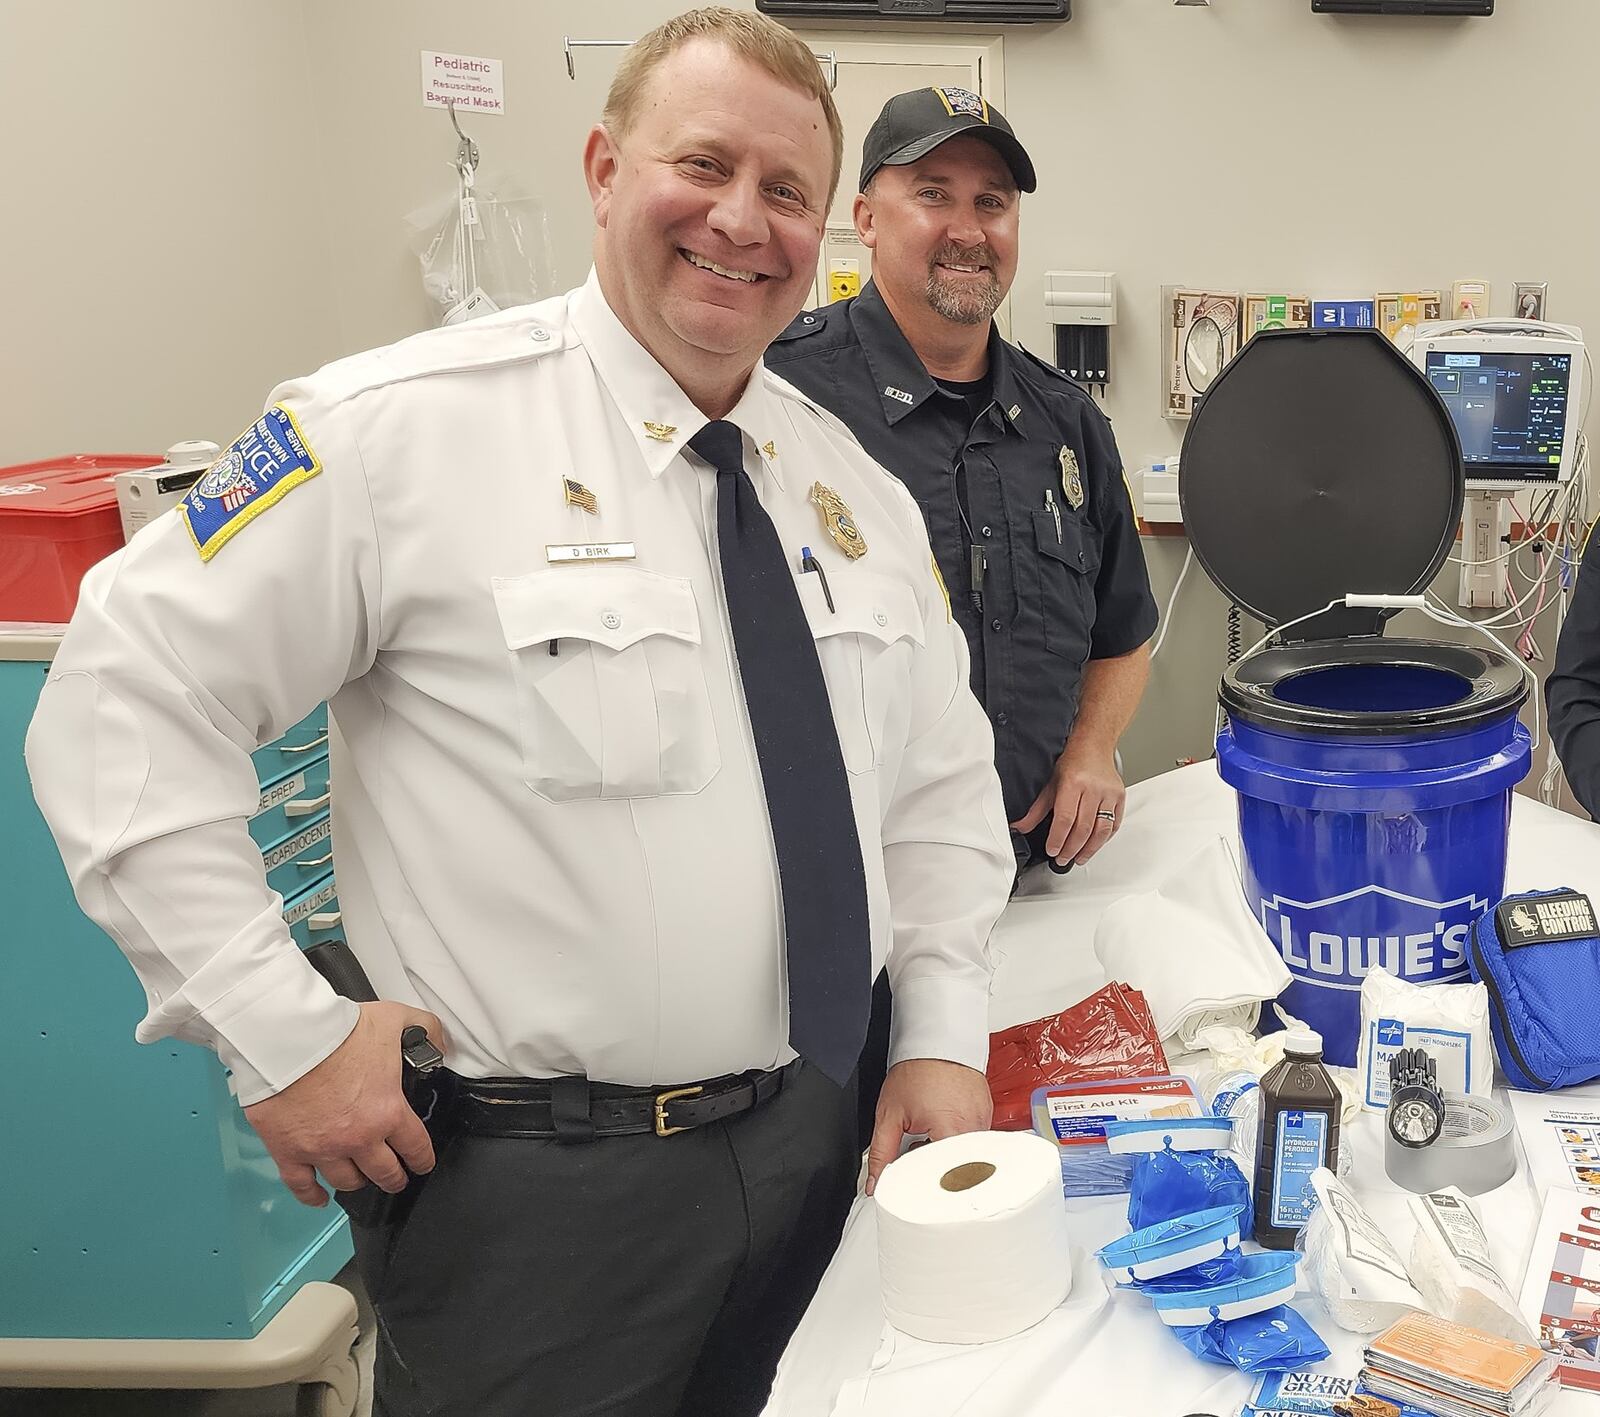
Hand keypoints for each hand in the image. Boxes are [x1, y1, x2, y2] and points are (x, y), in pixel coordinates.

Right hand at [243, 1000, 446, 1207]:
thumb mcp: (395, 1020)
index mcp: (387, 1112)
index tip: (422, 1164)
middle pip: (384, 1173)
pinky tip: (320, 1198)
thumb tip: (439, 1044)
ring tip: (363, 1179)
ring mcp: (323, 1149)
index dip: (422, 1159)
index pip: (416, 1147)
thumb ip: (426, 1029)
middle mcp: (358, 1138)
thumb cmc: (336, 1031)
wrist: (287, 1039)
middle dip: (394, 1178)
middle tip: (396, 1178)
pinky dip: (312, 1196)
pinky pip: (302, 1185)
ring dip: (358, 1181)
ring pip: (347, 1181)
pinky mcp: (289, 1151)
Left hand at [866, 1058, 991, 1195]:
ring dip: (948, 1157)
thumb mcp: (890, 1113)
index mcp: (951, 1132)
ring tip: (931, 1136)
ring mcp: (984, 1122)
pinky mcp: (988, 1115)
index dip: (923, 1183)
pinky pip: (976, 1142)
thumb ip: (881, 1152)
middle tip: (919, 1152)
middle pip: (958, 1172)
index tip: (912, 1179)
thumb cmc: (917, 1070)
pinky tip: (944, 1126)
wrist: (937, 1041)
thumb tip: (875, 1180)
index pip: (941, 1179)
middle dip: (936, 1171)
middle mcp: (974, 1131)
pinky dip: (958, 1142)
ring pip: (969, 1159)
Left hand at [1010, 741, 1125, 866]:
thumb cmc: (1072, 763)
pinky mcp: (1120, 798)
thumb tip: (1021, 827)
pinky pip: (1114, 825)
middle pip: (1083, 828)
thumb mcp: (1050, 783)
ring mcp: (1109, 794)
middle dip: (1071, 849)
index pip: (1065, 819)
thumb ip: (1036, 809)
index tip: (1052, 850)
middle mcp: (1094, 789)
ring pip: (1101, 830)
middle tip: (1062, 859)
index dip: (1058, 839)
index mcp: (1074, 783)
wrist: (1094, 746)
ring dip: (1089, 849)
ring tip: (1078, 858)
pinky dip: (1103, 839)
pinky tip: (1094, 846)